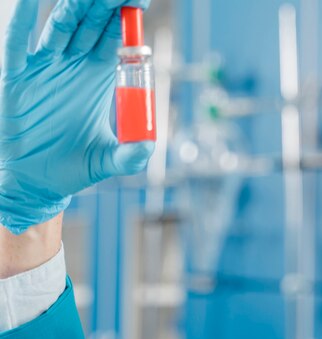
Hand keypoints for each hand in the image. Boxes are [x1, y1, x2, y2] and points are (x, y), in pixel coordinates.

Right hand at [0, 0, 152, 234]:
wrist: (34, 181)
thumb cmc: (73, 168)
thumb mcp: (106, 162)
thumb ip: (129, 156)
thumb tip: (148, 148)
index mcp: (97, 78)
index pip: (115, 40)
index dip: (127, 20)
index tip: (140, 1)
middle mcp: (73, 66)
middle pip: (90, 24)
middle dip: (105, 5)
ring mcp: (44, 66)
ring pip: (59, 26)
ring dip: (73, 7)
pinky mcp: (16, 75)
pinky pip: (16, 41)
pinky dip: (19, 18)